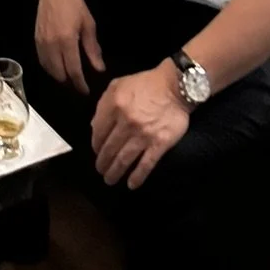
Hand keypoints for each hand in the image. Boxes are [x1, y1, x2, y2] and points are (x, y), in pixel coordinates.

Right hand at [34, 0, 104, 93]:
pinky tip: (57, 67)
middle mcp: (52, 44)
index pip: (73, 71)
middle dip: (70, 83)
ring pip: (49, 69)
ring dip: (59, 77)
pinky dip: (50, 68)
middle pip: (59, 74)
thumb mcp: (89, 25)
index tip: (86, 91)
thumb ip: (92, 49)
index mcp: (67, 40)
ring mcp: (41, 41)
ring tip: (69, 78)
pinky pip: (42, 60)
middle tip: (79, 85)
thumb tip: (99, 69)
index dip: (80, 84)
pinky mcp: (35, 38)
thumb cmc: (75, 4)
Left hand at [91, 64, 189, 187]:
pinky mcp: (159, 144)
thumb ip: (104, 104)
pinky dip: (137, 177)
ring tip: (110, 180)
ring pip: (124, 159)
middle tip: (100, 170)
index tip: (96, 151)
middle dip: (102, 163)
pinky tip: (131, 184)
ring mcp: (143, 135)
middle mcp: (126, 122)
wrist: (174, 87)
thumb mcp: (118, 85)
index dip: (95, 144)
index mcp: (114, 105)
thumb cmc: (145, 84)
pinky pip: (145, 165)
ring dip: (114, 172)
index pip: (98, 132)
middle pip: (109, 149)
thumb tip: (94, 126)